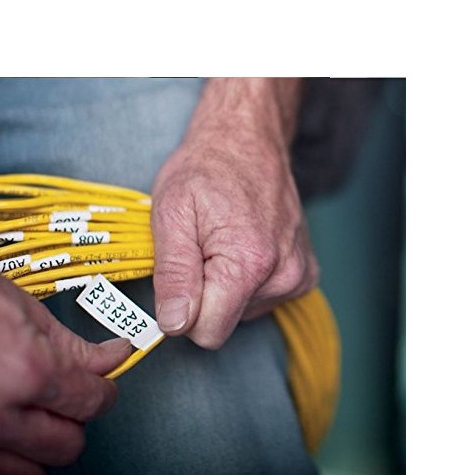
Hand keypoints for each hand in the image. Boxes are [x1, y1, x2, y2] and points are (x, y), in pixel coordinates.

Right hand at [0, 194, 131, 474]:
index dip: (103, 392)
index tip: (102, 386)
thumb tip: (110, 360)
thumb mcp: (23, 306)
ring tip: (34, 414)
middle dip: (75, 420)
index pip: (91, 404)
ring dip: (39, 447)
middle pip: (66, 447)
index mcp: (25, 371)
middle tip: (69, 397)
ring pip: (27, 474)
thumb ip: (74, 346)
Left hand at [151, 78, 318, 349]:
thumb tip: (173, 325)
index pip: (207, 333)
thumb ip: (173, 275)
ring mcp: (298, 276)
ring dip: (224, 286)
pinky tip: (243, 247)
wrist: (246, 141)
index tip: (178, 277)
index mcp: (248, 264)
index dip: (182, 311)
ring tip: (220, 243)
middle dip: (203, 297)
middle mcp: (282, 276)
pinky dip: (246, 282)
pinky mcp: (304, 275)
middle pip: (224, 325)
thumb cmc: (205, 171)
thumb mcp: (171, 214)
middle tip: (199, 252)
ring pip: (241, 314)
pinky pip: (262, 301)